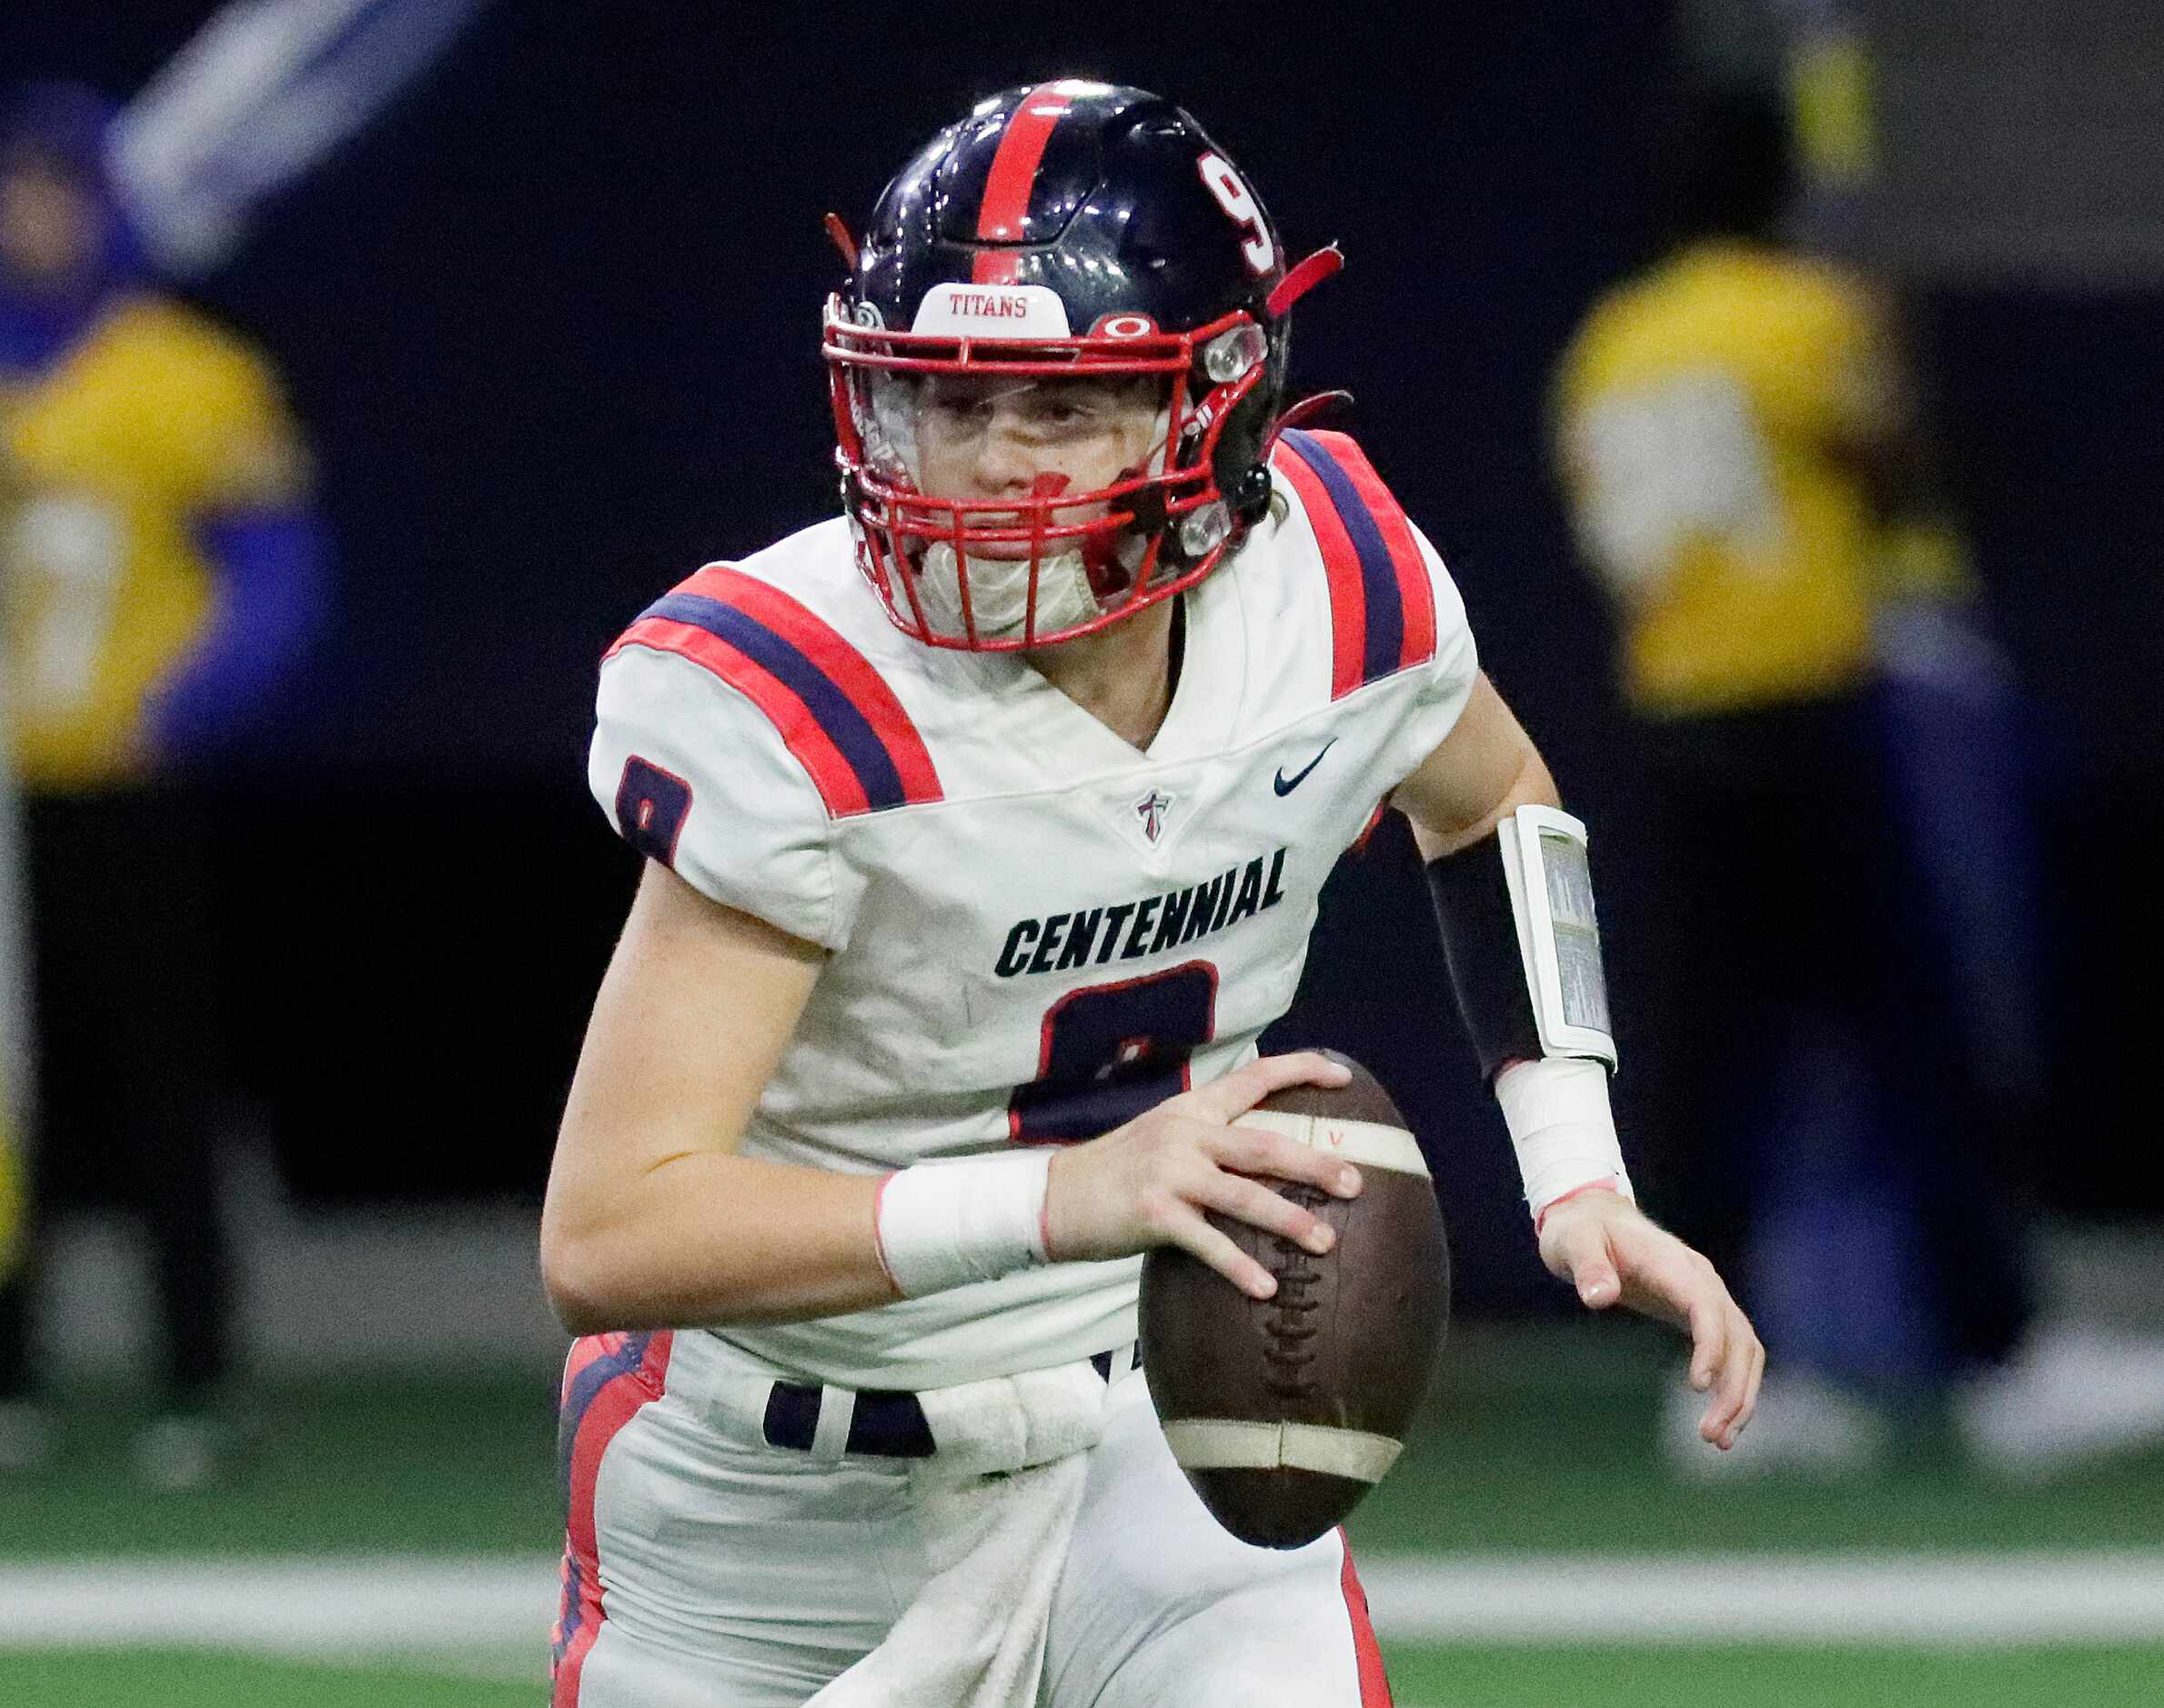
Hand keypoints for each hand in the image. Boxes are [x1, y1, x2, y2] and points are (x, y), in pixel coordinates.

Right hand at [1043, 1051, 1363, 1298]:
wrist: (1054, 1197)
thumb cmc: (1116, 1173)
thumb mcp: (1163, 1138)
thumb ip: (1209, 1139)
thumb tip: (1266, 1155)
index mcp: (1191, 1110)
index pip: (1253, 1078)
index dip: (1300, 1070)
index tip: (1344, 1076)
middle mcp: (1184, 1134)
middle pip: (1263, 1144)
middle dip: (1314, 1163)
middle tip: (1355, 1183)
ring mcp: (1169, 1172)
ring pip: (1243, 1194)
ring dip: (1288, 1219)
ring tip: (1326, 1241)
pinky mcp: (1153, 1212)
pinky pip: (1207, 1242)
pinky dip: (1238, 1267)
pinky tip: (1266, 1289)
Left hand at [1537, 1188, 1763, 1450]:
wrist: (1591, 1215)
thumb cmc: (1580, 1231)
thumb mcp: (1574, 1243)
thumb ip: (1588, 1267)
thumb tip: (1600, 1298)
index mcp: (1674, 1265)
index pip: (1707, 1307)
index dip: (1711, 1345)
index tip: (1699, 1386)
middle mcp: (1702, 1280)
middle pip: (1738, 1337)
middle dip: (1733, 1387)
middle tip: (1711, 1436)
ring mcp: (1706, 1296)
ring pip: (1745, 1349)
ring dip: (1741, 1394)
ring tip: (1719, 1440)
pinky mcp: (1700, 1312)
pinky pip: (1732, 1351)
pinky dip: (1733, 1385)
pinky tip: (1719, 1420)